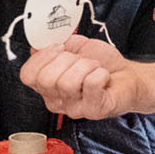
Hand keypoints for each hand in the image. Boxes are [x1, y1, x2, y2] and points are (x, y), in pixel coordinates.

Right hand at [19, 35, 144, 119]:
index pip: (28, 75)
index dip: (41, 57)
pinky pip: (91, 85)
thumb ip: (54, 44)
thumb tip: (39, 43)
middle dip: (67, 60)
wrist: (126, 75)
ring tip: (94, 67)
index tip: (59, 47)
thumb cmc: (101, 63)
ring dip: (86, 65)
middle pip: (46, 79)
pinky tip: (103, 76)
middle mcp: (57, 100)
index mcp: (47, 86)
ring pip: (67, 83)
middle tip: (81, 59)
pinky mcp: (95, 110)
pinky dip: (99, 73)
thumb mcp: (74, 46)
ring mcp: (75, 108)